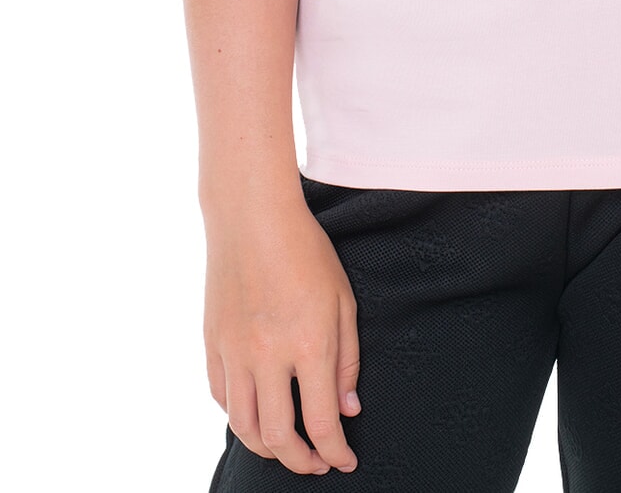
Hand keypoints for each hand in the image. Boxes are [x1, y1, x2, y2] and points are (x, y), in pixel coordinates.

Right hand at [203, 197, 361, 474]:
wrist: (252, 217)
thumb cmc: (306, 250)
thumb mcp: (343, 299)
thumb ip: (347, 360)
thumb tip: (348, 410)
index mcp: (309, 343)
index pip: (321, 422)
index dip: (335, 452)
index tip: (345, 461)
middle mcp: (268, 355)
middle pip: (278, 437)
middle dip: (300, 462)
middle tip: (316, 463)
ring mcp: (234, 351)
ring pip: (243, 426)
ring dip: (267, 448)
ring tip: (287, 448)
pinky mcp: (212, 344)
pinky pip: (222, 398)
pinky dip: (240, 417)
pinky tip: (258, 415)